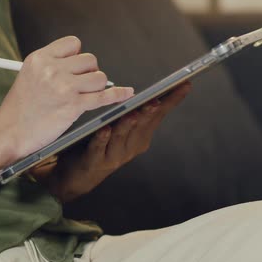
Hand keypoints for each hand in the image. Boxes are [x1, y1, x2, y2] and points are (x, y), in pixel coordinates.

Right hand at [0, 36, 133, 161]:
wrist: (9, 133)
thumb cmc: (18, 110)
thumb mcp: (28, 77)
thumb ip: (51, 67)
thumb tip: (78, 64)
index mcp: (39, 59)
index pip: (73, 44)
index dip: (77, 57)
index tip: (74, 69)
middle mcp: (52, 69)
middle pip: (90, 60)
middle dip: (88, 73)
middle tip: (79, 87)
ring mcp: (64, 87)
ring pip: (99, 77)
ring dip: (96, 88)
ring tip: (83, 97)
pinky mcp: (73, 105)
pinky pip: (104, 96)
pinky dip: (117, 95)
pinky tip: (126, 93)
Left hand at [37, 82, 191, 201]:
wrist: (78, 177)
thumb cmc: (99, 146)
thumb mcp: (121, 128)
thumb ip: (132, 113)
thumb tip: (144, 91)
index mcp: (140, 137)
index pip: (158, 115)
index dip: (171, 100)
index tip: (184, 84)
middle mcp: (131, 147)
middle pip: (143, 125)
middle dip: (150, 112)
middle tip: (156, 100)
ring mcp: (114, 156)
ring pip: (122, 137)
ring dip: (128, 125)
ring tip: (133, 113)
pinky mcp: (95, 161)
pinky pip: (99, 147)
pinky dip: (102, 138)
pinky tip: (104, 129)